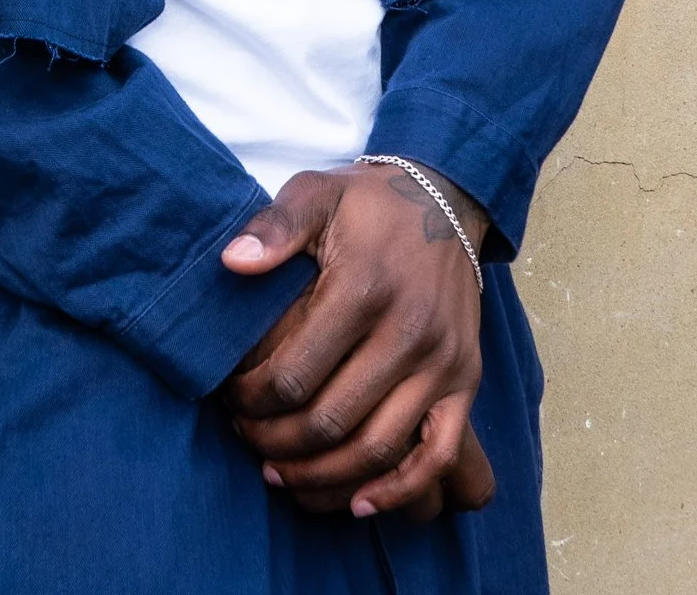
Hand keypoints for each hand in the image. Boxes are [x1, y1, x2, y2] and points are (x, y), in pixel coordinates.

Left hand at [219, 162, 493, 521]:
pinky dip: (399, 489)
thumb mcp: (316, 193)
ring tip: (281, 472)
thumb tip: (233, 263)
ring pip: (377, 447)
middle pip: (331, 420)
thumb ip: (274, 226)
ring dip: (323, 475)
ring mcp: (442, 361)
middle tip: (247, 439)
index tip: (231, 400)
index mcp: (363, 287)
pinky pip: (438, 454)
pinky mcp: (466, 379)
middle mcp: (408, 331)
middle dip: (277, 442)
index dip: (252, 400)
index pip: (294, 374)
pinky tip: (358, 502)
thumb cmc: (369, 204)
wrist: (444, 200)